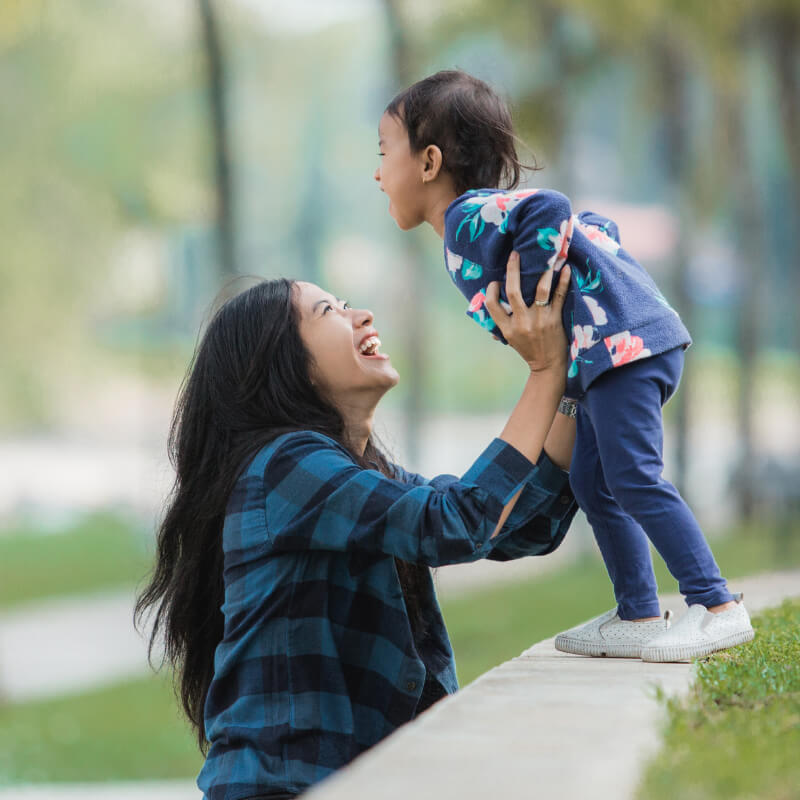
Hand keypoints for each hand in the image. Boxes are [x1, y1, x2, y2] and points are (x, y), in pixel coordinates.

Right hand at [484, 251, 569, 373]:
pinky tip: (566, 269)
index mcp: (507, 329)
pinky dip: (563, 281)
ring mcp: (539, 320)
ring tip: (545, 256)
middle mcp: (521, 323)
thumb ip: (500, 325)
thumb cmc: (528, 350)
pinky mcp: (555, 319)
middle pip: (513, 292)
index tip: (495, 281)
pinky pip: (559, 296)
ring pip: (539, 290)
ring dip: (543, 272)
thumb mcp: (510, 340)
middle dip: (513, 270)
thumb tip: (488, 310)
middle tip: (515, 254)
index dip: (491, 290)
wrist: (549, 366)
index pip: (492, 305)